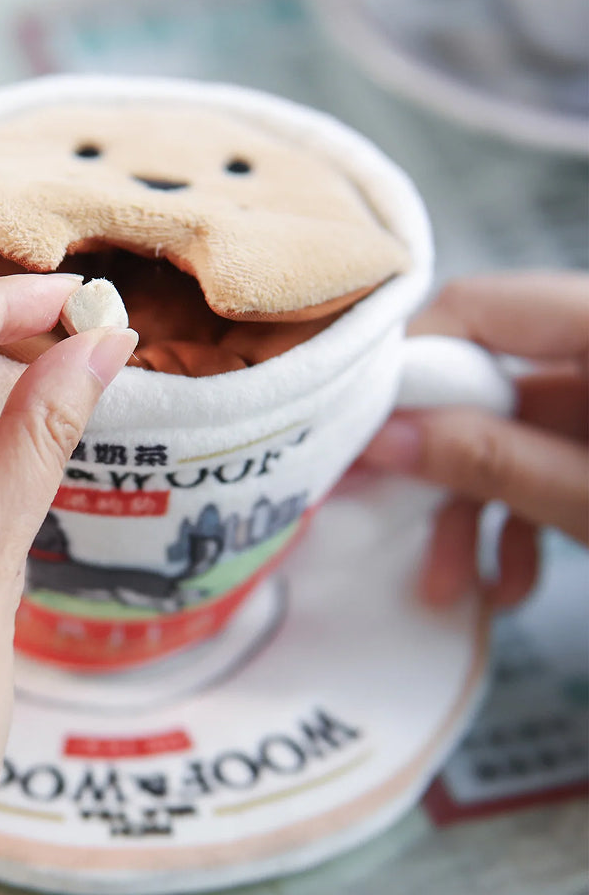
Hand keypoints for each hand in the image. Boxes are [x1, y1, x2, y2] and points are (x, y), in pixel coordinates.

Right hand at [360, 272, 587, 608]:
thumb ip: (493, 461)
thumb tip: (380, 440)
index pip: (470, 309)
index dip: (402, 368)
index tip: (353, 438)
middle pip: (476, 376)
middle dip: (433, 459)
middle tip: (377, 513)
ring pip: (502, 428)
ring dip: (468, 507)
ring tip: (451, 585)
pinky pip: (541, 455)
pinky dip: (517, 515)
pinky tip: (512, 580)